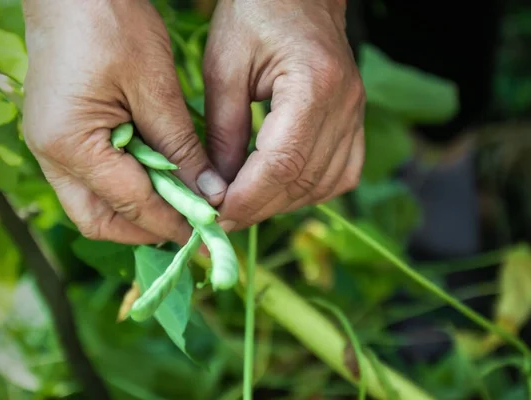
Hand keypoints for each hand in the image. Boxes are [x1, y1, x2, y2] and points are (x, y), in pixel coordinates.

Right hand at [22, 0, 227, 244]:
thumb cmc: (110, 22)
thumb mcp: (155, 87)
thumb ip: (180, 147)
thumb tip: (208, 194)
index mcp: (70, 144)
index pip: (130, 204)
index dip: (173, 223)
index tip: (209, 233)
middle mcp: (51, 155)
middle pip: (98, 220)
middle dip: (146, 230)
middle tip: (190, 228)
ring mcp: (50, 146)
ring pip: (93, 205)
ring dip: (134, 213)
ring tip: (177, 208)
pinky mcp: (60, 134)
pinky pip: (92, 180)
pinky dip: (125, 188)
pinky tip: (156, 180)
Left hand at [203, 0, 365, 230]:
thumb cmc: (255, 14)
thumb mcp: (223, 68)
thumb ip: (222, 133)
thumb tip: (217, 189)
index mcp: (313, 85)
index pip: (282, 163)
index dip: (248, 198)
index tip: (216, 216)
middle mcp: (345, 104)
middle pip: (304, 179)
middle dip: (259, 207)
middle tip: (222, 218)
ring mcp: (356, 114)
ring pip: (325, 184)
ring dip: (282, 203)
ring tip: (245, 206)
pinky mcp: (355, 120)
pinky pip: (341, 173)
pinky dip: (308, 190)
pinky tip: (280, 189)